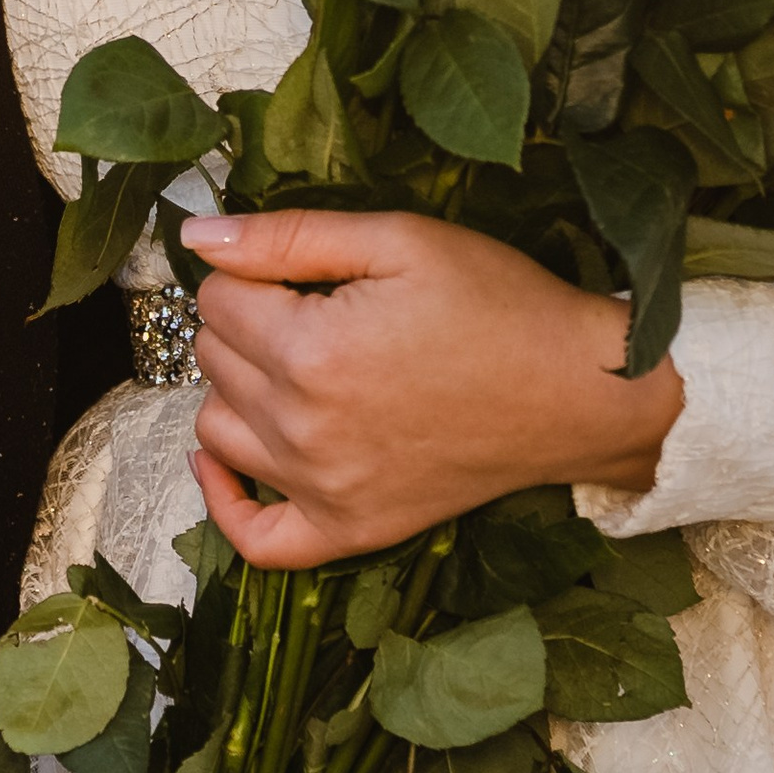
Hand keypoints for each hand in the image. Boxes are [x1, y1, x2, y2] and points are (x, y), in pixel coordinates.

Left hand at [180, 206, 684, 570]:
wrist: (576, 391)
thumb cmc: (497, 304)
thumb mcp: (398, 240)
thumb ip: (286, 236)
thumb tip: (197, 235)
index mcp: (312, 351)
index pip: (216, 298)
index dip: (252, 272)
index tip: (303, 271)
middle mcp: (305, 429)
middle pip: (213, 359)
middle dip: (247, 322)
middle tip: (314, 308)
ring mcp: (324, 490)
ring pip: (216, 428)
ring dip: (238, 390)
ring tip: (295, 364)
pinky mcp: (350, 529)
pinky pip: (254, 538)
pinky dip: (225, 500)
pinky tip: (224, 460)